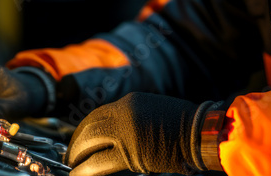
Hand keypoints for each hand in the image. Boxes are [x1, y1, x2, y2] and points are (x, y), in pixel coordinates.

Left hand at [64, 92, 212, 175]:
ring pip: (89, 143)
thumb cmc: (182, 126)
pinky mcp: (130, 153)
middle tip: (70, 155)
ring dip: (77, 157)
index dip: (83, 129)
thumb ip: (131, 118)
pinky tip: (79, 174)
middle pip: (89, 127)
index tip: (78, 140)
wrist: (200, 134)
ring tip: (72, 167)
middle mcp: (124, 112)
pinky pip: (99, 162)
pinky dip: (85, 170)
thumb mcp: (152, 111)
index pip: (97, 114)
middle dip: (76, 143)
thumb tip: (111, 133)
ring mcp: (126, 132)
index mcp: (129, 101)